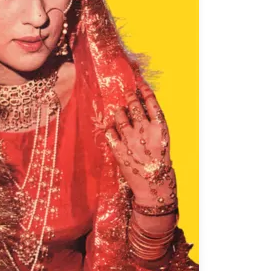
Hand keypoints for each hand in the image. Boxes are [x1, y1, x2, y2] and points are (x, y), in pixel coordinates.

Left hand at [104, 82, 177, 205]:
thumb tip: (140, 108)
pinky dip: (109, 127)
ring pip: (119, 115)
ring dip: (118, 111)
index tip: (139, 83)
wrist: (154, 187)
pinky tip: (110, 126)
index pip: (151, 102)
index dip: (144, 90)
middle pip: (134, 106)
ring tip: (119, 111)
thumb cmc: (161, 163)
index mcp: (160, 127)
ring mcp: (131, 140)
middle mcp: (145, 130)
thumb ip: (152, 125)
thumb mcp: (162, 140)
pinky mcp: (119, 150)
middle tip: (126, 93)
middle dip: (129, 97)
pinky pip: (109, 131)